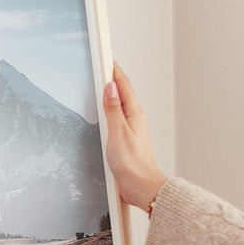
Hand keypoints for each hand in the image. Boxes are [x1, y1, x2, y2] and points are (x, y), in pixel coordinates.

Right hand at [103, 63, 168, 210]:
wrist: (141, 187)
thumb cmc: (133, 164)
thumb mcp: (118, 132)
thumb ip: (113, 109)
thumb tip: (110, 88)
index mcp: (134, 114)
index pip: (123, 85)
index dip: (114, 70)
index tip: (106, 57)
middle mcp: (135, 119)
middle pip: (122, 93)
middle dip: (112, 78)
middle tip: (102, 65)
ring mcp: (131, 130)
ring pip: (120, 105)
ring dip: (111, 94)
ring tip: (102, 83)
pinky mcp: (126, 140)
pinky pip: (117, 118)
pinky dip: (110, 110)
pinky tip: (105, 113)